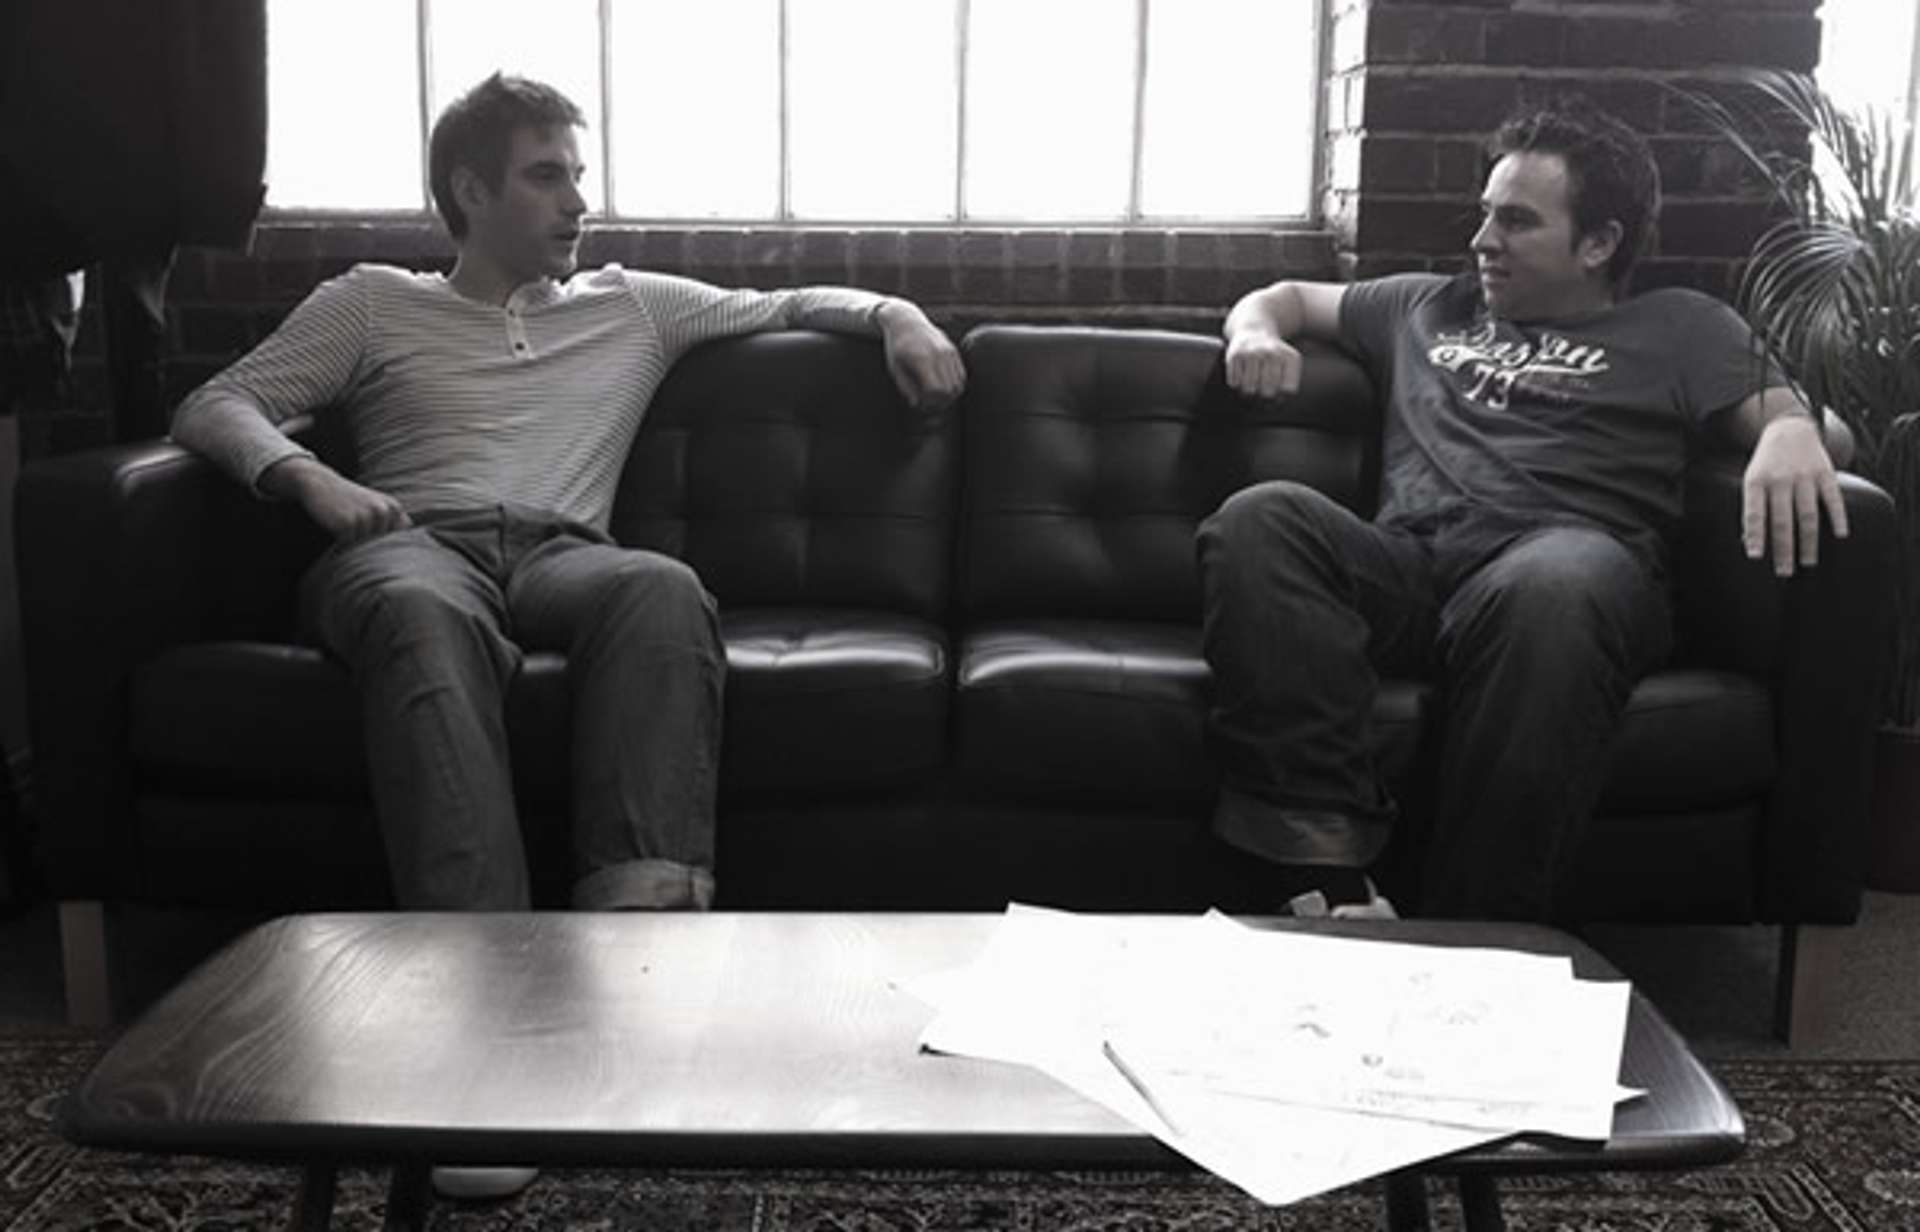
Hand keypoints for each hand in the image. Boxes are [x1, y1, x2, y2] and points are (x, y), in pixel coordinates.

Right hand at [266, 456, 411, 543]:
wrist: (320, 482)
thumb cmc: (349, 498)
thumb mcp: (376, 504)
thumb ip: (392, 521)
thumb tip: (409, 543)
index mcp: (393, 508)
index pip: (402, 537)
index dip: (392, 544)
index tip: (381, 541)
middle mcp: (383, 512)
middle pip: (382, 545)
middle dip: (370, 543)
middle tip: (355, 525)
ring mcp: (366, 518)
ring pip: (364, 546)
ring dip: (354, 541)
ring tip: (345, 521)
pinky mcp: (347, 524)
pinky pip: (347, 544)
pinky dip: (341, 540)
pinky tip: (335, 523)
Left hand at [876, 300, 965, 410]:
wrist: (905, 321)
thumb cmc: (897, 347)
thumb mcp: (895, 369)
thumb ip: (906, 388)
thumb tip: (918, 403)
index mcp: (922, 359)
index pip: (936, 390)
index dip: (929, 401)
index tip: (919, 401)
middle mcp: (939, 355)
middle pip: (950, 390)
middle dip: (940, 401)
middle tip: (927, 401)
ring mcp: (948, 351)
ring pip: (959, 384)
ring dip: (948, 395)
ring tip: (934, 394)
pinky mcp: (954, 351)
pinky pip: (961, 375)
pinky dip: (954, 385)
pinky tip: (941, 385)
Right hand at [1225, 329, 1303, 399]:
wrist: (1254, 330)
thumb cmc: (1273, 356)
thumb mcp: (1289, 365)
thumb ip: (1287, 387)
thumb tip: (1272, 404)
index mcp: (1290, 358)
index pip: (1287, 390)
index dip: (1282, 396)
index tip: (1278, 391)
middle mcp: (1272, 353)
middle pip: (1267, 392)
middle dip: (1264, 396)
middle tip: (1262, 390)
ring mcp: (1252, 353)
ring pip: (1249, 390)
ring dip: (1248, 392)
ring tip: (1251, 385)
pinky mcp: (1235, 354)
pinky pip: (1234, 383)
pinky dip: (1236, 384)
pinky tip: (1241, 375)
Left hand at [1742, 414, 1848, 575]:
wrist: (1789, 428)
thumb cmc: (1766, 463)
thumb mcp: (1751, 479)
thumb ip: (1752, 508)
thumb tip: (1751, 543)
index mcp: (1757, 481)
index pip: (1755, 513)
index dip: (1755, 535)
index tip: (1756, 557)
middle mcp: (1781, 479)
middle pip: (1782, 520)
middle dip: (1783, 549)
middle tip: (1784, 572)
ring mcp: (1805, 476)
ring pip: (1807, 514)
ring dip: (1808, 541)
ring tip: (1808, 562)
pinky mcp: (1826, 473)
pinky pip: (1833, 498)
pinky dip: (1838, 516)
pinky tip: (1840, 535)